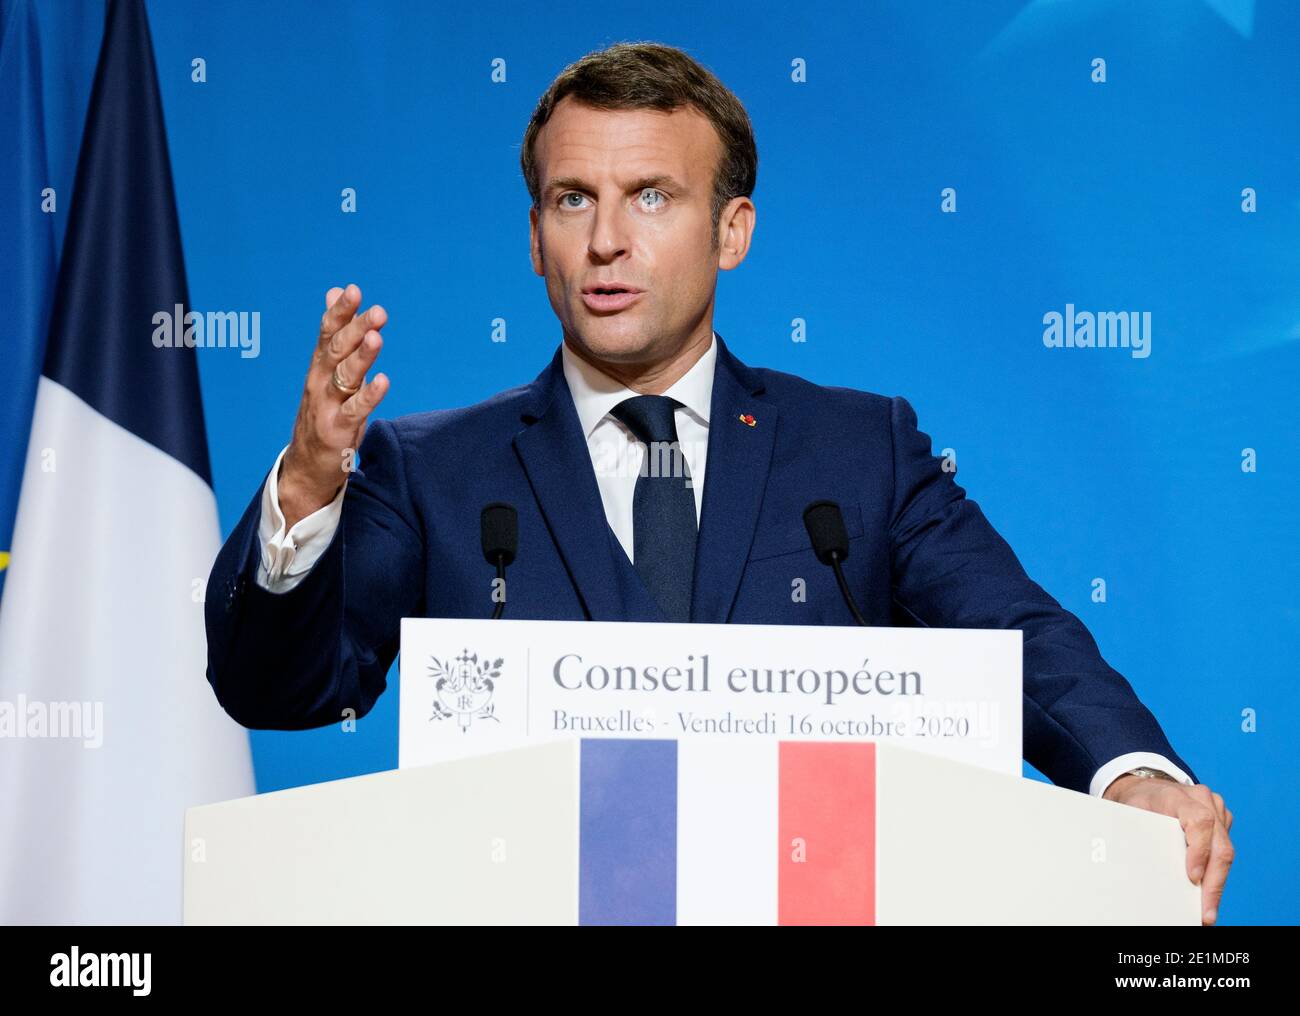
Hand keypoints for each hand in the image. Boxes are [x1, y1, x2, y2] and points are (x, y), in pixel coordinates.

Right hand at [279, 284, 389, 527]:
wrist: (307, 466)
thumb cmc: (323, 412)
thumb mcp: (327, 371)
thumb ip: (335, 332)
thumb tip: (335, 292)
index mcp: (319, 366)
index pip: (327, 333)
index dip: (339, 312)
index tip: (353, 290)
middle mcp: (319, 382)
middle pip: (337, 351)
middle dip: (355, 330)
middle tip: (377, 311)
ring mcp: (327, 406)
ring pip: (345, 378)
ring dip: (361, 358)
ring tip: (376, 337)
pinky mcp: (338, 430)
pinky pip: (356, 410)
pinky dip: (369, 395)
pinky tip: (384, 381)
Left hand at [1104, 775, 1233, 925]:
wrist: (1144, 787)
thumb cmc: (1137, 801)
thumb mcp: (1130, 812)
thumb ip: (1138, 833)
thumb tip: (1136, 869)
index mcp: (1177, 796)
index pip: (1199, 822)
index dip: (1199, 851)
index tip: (1193, 877)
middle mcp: (1202, 800)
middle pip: (1220, 845)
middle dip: (1214, 883)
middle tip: (1206, 912)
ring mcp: (1216, 809)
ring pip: (1226, 851)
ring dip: (1218, 882)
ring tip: (1208, 909)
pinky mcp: (1222, 820)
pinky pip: (1224, 849)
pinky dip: (1217, 872)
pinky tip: (1207, 891)